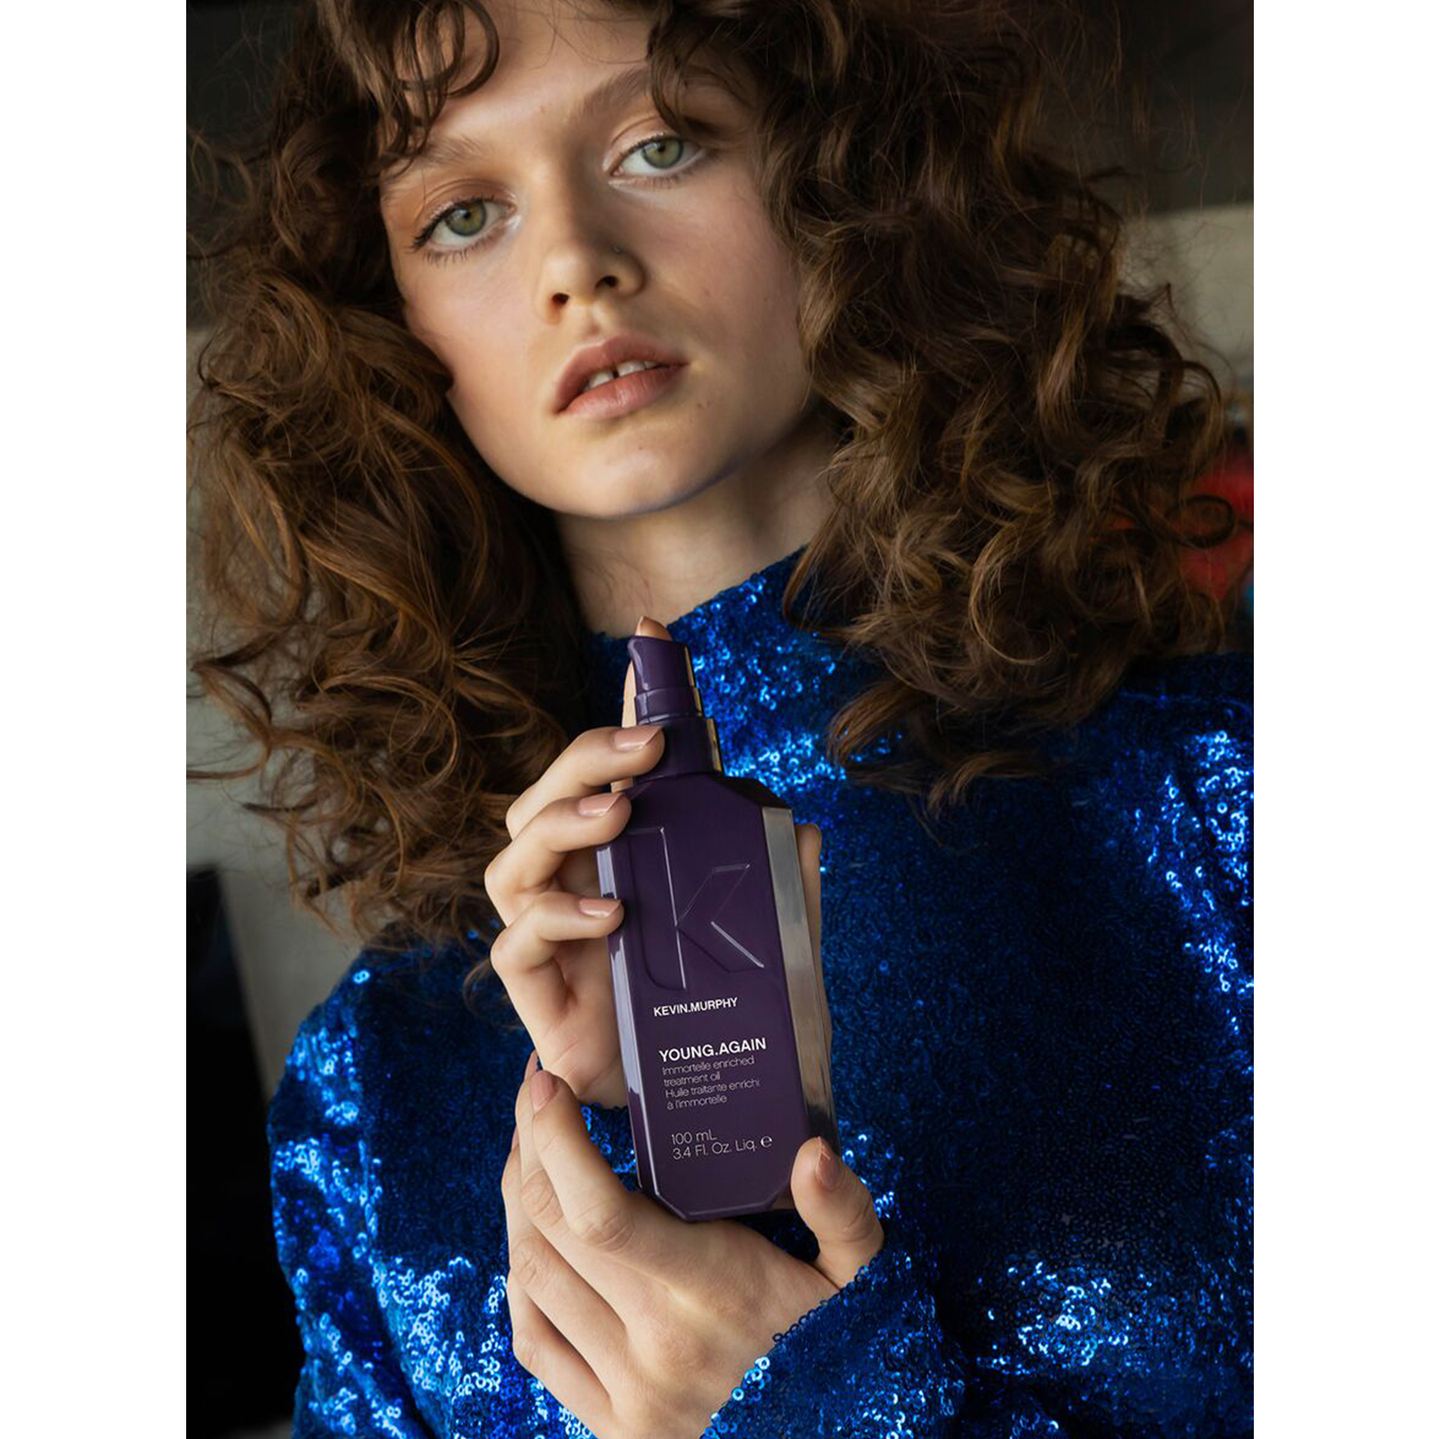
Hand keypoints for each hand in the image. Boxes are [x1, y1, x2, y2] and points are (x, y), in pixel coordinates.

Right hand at [484, 615, 824, 1107]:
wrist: (699, 1102)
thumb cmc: (721, 1008)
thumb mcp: (769, 936)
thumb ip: (783, 884)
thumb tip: (805, 826)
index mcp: (624, 856)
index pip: (614, 769)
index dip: (626, 705)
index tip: (651, 641)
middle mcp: (575, 881)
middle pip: (547, 797)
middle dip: (589, 758)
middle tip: (646, 749)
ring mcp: (546, 933)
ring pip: (515, 855)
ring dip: (562, 824)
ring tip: (618, 817)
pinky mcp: (534, 992)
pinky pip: (516, 943)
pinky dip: (559, 919)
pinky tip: (613, 915)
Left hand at [501, 1053, 883, 1438]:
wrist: (825, 1436)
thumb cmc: (832, 1336)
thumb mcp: (857, 1271)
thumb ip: (843, 1211)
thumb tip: (812, 1153)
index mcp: (714, 1294)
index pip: (604, 1216)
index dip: (559, 1144)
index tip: (548, 1084)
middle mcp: (660, 1346)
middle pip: (553, 1231)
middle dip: (531, 1147)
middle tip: (539, 1097)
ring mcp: (628, 1391)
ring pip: (532, 1275)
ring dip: (519, 1202)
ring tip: (532, 1151)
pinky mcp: (610, 1424)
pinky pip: (533, 1339)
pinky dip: (521, 1277)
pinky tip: (533, 1232)